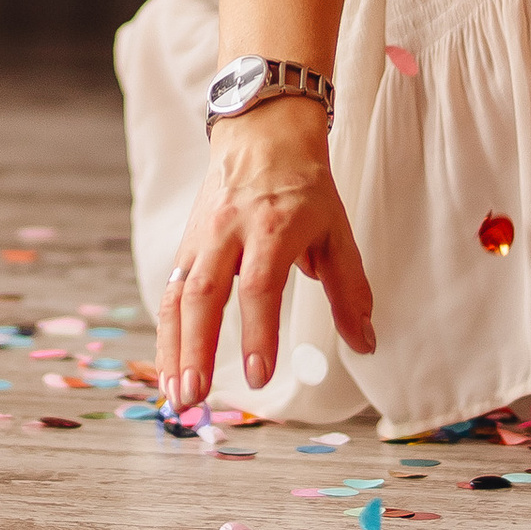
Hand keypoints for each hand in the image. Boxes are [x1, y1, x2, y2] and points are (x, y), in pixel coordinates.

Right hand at [157, 94, 376, 411]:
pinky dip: (166, 334)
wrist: (261, 131)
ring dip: (172, 350)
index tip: (259, 376)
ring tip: (175, 398)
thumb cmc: (304, 185)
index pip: (260, 285)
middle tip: (195, 398)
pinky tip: (169, 370)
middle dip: (197, 349)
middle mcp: (229, 231)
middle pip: (204, 294)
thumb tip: (364, 343)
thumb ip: (350, 289)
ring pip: (177, 296)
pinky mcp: (186, 245)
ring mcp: (201, 237)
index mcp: (272, 226)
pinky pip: (169, 292)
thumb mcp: (336, 229)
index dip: (259, 331)